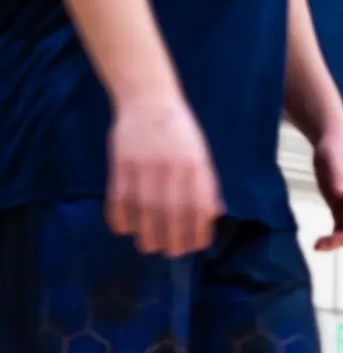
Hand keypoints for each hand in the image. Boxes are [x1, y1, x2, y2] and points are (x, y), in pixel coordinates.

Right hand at [107, 94, 222, 255]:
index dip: (198, 231)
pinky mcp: (121, 164)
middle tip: (171, 252)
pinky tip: (125, 229)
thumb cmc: (179, 130)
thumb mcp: (200, 152)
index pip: (199, 207)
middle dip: (173, 239)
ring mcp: (144, 166)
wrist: (148, 99)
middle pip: (172, 213)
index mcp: (196, 165)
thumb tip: (213, 213)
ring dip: (147, 234)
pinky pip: (119, 198)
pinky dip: (121, 217)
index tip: (195, 246)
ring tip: (149, 247)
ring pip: (145, 210)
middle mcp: (172, 167)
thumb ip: (206, 183)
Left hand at [313, 128, 342, 251]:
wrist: (333, 145)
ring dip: (338, 241)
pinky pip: (341, 229)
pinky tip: (318, 244)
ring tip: (319, 245)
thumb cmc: (336, 149)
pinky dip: (332, 238)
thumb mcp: (333, 158)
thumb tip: (342, 195)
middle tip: (328, 242)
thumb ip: (338, 176)